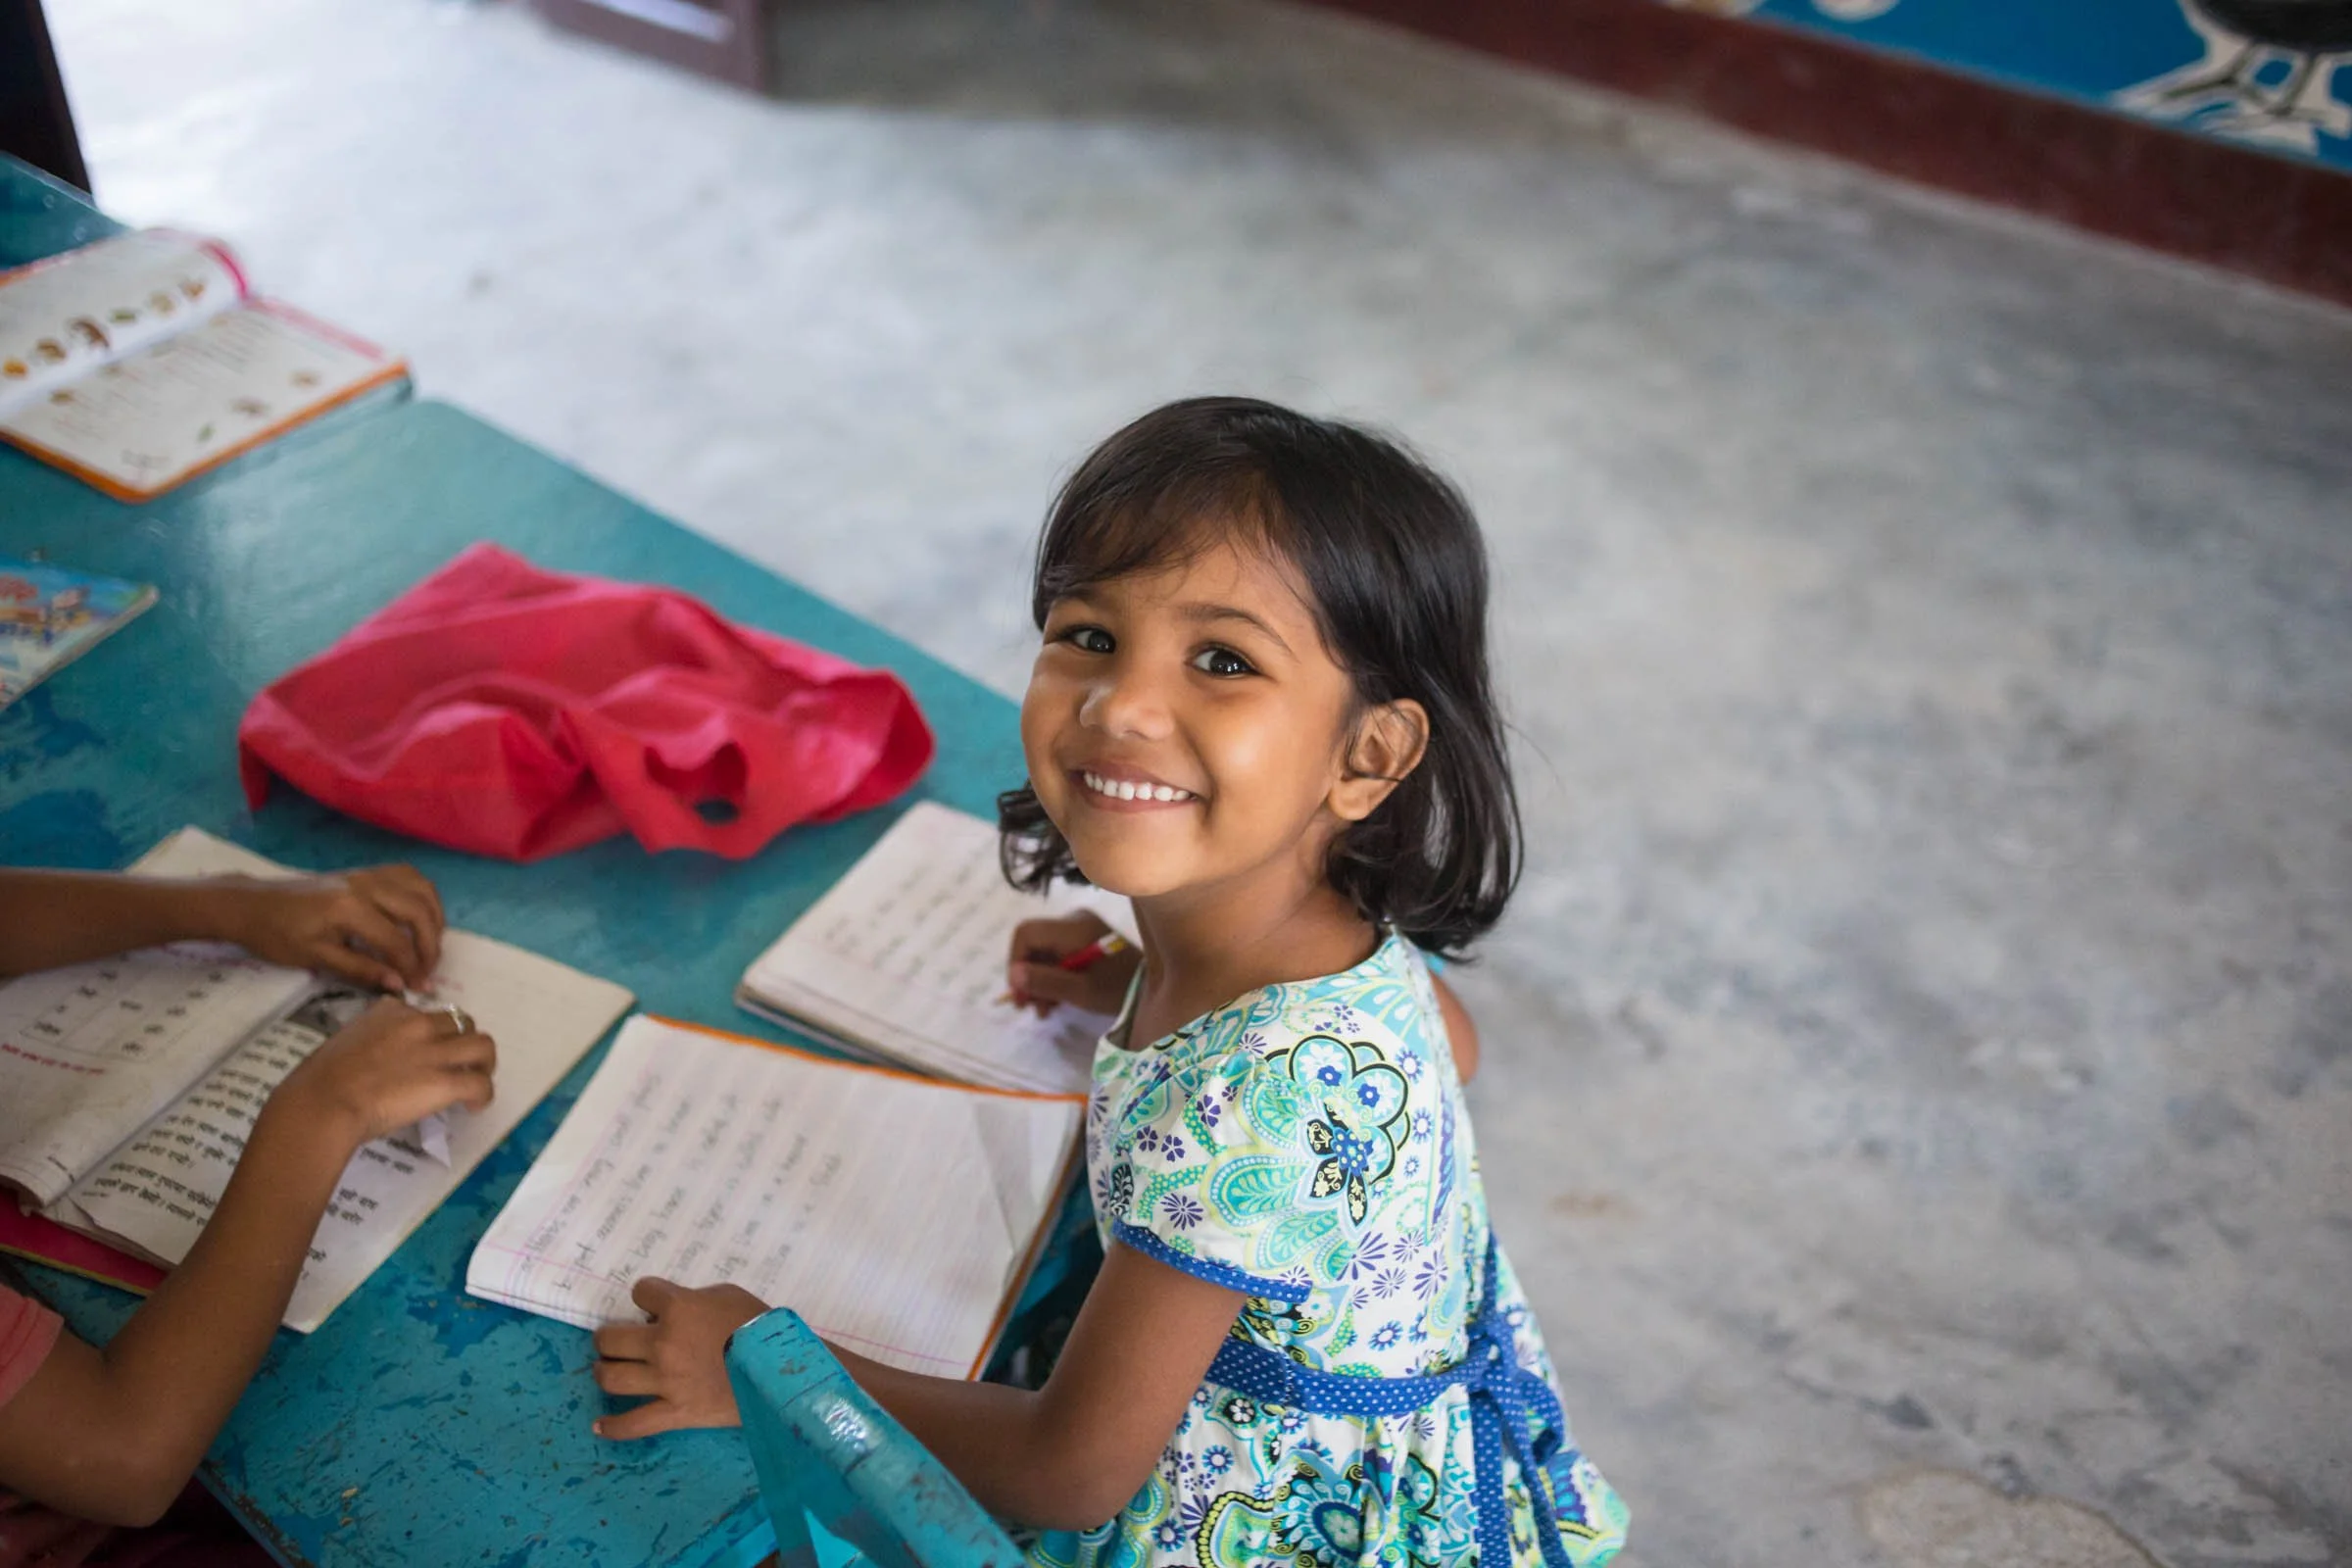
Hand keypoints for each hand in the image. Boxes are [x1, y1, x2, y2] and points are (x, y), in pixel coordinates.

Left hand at [215, 866, 445, 990]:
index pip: (396, 941)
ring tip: (429, 945)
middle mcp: (366, 885)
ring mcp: (367, 874)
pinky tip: (419, 917)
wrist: (251, 904)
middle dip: (430, 945)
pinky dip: (422, 896)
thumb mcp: (315, 958)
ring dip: (433, 917)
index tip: (418, 989)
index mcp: (350, 909)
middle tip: (427, 971)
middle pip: (418, 911)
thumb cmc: (276, 935)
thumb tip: (399, 984)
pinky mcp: (364, 872)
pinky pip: (408, 876)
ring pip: (421, 888)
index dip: (411, 968)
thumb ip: (360, 969)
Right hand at [268, 996, 494, 1147]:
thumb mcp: (344, 1041)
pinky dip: (483, 1095)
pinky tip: (472, 1105)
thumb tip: (374, 1057)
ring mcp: (436, 1051)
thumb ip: (367, 1040)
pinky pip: (481, 1084)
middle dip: (463, 1042)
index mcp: (391, 1012)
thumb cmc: (322, 1079)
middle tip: (459, 1064)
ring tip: (476, 1079)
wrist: (325, 1101)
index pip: (426, 1012)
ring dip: (484, 1063)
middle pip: (462, 1023)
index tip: (428, 1049)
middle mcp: (419, 1024)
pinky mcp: (446, 1081)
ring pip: (483, 1046)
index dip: (432, 1032)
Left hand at [591, 1278, 769, 1439]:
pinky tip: (598, 1426)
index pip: (641, 1292)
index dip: (646, 1295)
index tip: (651, 1302)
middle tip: (614, 1341)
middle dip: (608, 1337)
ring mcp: (666, 1381)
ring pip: (611, 1378)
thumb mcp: (726, 1295)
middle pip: (610, 1339)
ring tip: (607, 1369)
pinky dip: (613, 1427)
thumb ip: (693, 1299)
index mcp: (679, 1308)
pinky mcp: (674, 1412)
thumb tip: (665, 1316)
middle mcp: (663, 1344)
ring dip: (603, 1371)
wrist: (782, 1369)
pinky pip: (634, 1424)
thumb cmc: (759, 1325)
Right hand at [1005, 912, 1138, 1016]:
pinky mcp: (1084, 940)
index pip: (1026, 933)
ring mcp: (1079, 929)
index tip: (1019, 992)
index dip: (1015, 961)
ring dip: (1038, 982)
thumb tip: (1013, 975)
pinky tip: (1053, 1002)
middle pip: (1033, 943)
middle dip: (1026, 976)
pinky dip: (1051, 978)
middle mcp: (1073, 921)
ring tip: (1042, 1011)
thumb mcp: (1081, 990)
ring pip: (1042, 953)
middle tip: (1026, 1008)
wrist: (1155, 986)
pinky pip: (1056, 955)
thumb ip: (1046, 981)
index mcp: (1073, 927)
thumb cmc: (1119, 988)